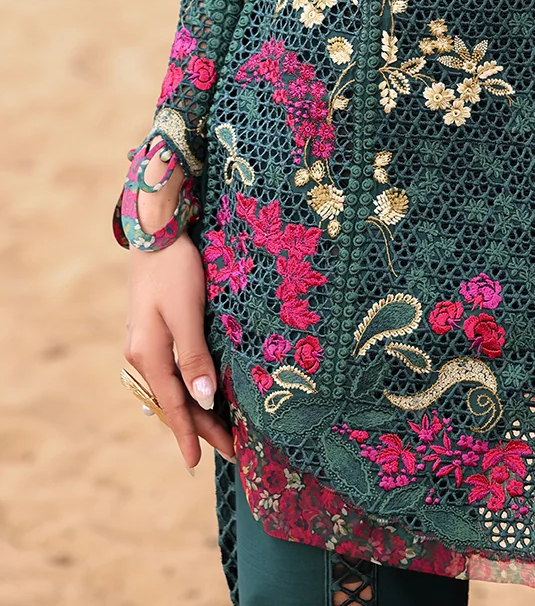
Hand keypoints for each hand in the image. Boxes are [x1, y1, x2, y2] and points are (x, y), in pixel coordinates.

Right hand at [124, 161, 233, 470]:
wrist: (154, 230)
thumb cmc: (174, 268)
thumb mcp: (186, 311)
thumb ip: (193, 355)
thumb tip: (202, 400)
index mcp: (148, 355)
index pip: (174, 405)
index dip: (189, 434)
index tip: (199, 464)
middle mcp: (142, 354)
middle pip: (174, 400)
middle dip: (200, 426)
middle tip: (231, 451)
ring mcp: (145, 342)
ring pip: (171, 387)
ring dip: (193, 409)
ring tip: (216, 431)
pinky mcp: (153, 329)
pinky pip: (169, 371)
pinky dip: (184, 388)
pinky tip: (192, 394)